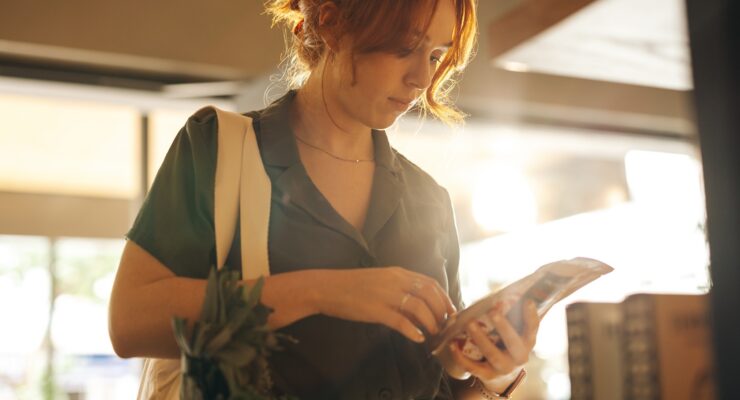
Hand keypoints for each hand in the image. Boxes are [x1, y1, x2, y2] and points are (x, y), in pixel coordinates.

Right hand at [313, 267, 456, 342]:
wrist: (327, 287)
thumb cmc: (352, 285)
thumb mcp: (380, 279)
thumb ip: (399, 287)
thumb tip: (418, 305)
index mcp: (398, 272)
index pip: (430, 283)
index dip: (444, 298)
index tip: (450, 311)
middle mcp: (395, 281)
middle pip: (430, 295)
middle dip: (441, 311)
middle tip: (444, 325)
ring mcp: (386, 295)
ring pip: (420, 308)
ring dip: (430, 323)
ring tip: (432, 333)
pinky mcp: (376, 310)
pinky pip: (401, 322)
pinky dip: (413, 331)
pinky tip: (417, 338)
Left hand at [448, 300, 538, 390]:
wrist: (502, 378)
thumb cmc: (505, 345)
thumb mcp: (512, 333)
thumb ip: (509, 317)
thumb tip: (497, 296)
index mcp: (527, 343)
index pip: (532, 328)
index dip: (531, 315)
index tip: (527, 301)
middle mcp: (519, 357)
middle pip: (513, 342)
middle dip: (504, 326)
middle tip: (493, 311)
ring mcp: (504, 368)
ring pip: (493, 354)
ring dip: (481, 338)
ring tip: (469, 323)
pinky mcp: (488, 376)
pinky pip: (473, 367)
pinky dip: (461, 356)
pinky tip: (452, 344)